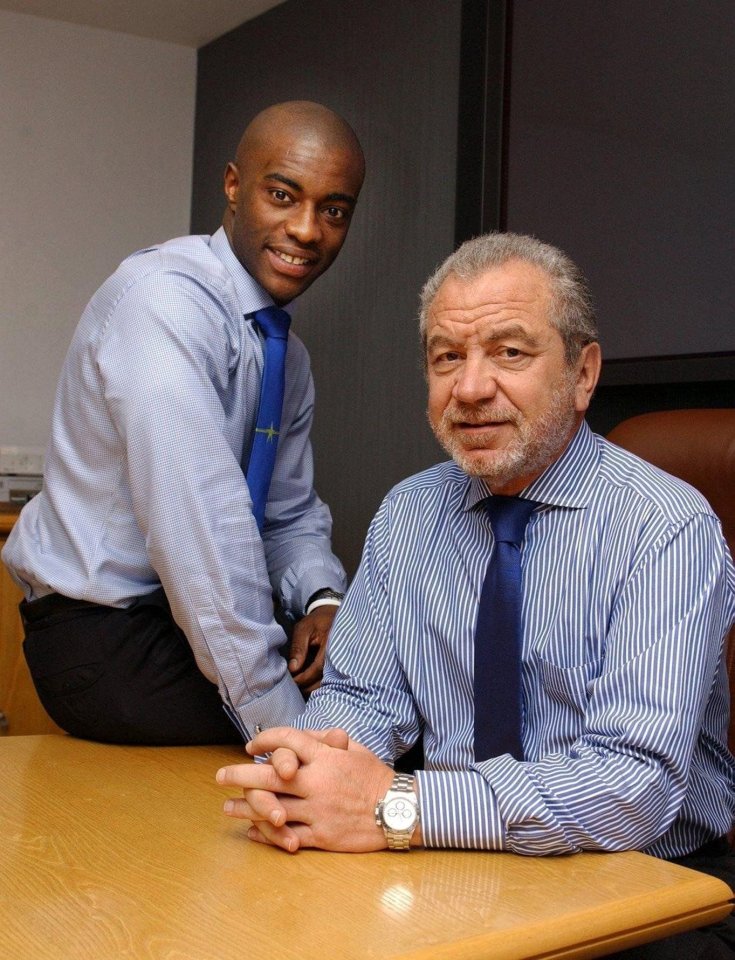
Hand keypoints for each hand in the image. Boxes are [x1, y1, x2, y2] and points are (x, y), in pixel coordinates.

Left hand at [216, 727, 393, 852]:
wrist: (398, 811)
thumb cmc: (375, 776)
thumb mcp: (355, 748)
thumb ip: (327, 740)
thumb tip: (304, 735)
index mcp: (325, 757)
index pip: (287, 741)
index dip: (265, 740)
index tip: (251, 745)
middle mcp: (317, 782)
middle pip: (269, 775)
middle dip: (240, 775)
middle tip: (220, 776)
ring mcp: (317, 810)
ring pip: (272, 808)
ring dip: (245, 807)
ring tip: (228, 806)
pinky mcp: (321, 835)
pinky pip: (287, 835)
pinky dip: (266, 833)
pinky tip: (252, 830)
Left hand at [288, 605, 338, 692]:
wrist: (333, 613)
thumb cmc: (316, 621)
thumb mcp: (303, 629)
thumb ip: (298, 648)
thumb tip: (293, 668)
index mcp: (331, 643)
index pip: (319, 667)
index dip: (305, 677)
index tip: (294, 682)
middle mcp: (341, 652)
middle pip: (327, 677)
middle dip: (311, 686)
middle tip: (297, 688)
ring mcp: (344, 658)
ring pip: (332, 679)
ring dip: (317, 686)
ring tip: (303, 687)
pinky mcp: (343, 661)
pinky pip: (334, 675)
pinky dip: (322, 681)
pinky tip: (312, 683)